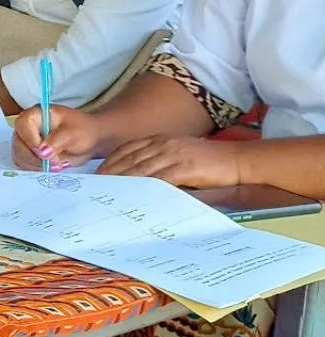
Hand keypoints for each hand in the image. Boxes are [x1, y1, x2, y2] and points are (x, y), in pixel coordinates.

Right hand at [11, 104, 105, 171]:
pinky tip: (51, 167)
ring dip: (37, 165)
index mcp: (36, 114)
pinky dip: (36, 169)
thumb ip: (57, 141)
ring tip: (57, 165)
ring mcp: (25, 140)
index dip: (31, 140)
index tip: (45, 153)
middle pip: (19, 143)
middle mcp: (27, 126)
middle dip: (36, 157)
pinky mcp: (27, 154)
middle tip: (56, 163)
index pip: (23, 125)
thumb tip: (42, 152)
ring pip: (20, 156)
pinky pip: (24, 164)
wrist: (88, 140)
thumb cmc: (82, 131)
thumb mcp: (73, 134)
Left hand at [97, 136, 240, 188]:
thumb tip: (140, 178)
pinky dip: (145, 188)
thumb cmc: (211, 162)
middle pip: (129, 159)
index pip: (127, 149)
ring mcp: (174, 154)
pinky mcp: (185, 167)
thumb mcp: (181, 155)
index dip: (111, 162)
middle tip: (95, 188)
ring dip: (122, 182)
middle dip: (110, 173)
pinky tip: (135, 197)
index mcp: (161, 140)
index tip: (98, 174)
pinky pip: (160, 179)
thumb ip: (161, 163)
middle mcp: (164, 144)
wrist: (240, 160)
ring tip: (108, 195)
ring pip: (140, 169)